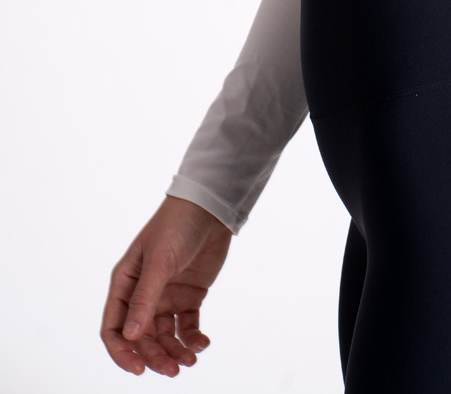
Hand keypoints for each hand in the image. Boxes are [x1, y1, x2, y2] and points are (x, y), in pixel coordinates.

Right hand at [100, 195, 232, 376]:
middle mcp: (143, 294)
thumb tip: (130, 337)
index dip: (122, 352)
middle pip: (142, 338)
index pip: (114, 329)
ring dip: (175, 351)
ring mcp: (166, 296)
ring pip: (165, 336)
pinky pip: (187, 326)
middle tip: (174, 370)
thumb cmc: (176, 226)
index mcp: (125, 284)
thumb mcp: (159, 262)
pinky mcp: (189, 296)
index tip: (138, 370)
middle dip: (155, 357)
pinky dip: (193, 338)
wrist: (210, 208)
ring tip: (190, 360)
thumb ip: (145, 299)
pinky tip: (202, 343)